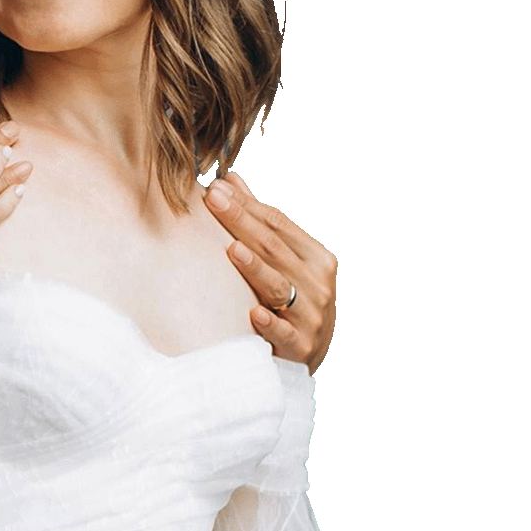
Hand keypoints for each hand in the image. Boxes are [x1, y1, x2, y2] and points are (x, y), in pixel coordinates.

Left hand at [204, 172, 335, 373]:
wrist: (311, 349)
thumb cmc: (293, 296)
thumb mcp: (286, 260)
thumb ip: (260, 222)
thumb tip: (232, 181)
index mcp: (316, 257)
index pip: (278, 224)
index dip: (248, 205)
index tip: (218, 189)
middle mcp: (316, 283)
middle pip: (273, 248)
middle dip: (241, 222)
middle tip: (213, 200)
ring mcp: (310, 315)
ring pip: (278, 287)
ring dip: (255, 268)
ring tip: (233, 249)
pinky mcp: (300, 345)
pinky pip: (283, 332)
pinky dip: (270, 323)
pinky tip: (254, 312)